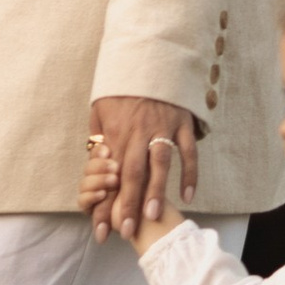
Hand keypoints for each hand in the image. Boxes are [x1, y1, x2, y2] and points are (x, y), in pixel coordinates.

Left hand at [86, 95, 197, 241]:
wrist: (149, 54)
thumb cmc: (121, 87)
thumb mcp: (100, 108)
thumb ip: (98, 137)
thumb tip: (94, 165)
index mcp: (116, 131)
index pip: (109, 175)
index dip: (104, 203)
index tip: (101, 229)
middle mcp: (139, 131)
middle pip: (133, 172)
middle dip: (129, 204)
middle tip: (128, 230)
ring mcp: (162, 127)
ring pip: (160, 163)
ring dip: (156, 190)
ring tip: (153, 215)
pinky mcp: (182, 123)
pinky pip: (188, 152)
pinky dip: (189, 174)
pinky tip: (187, 196)